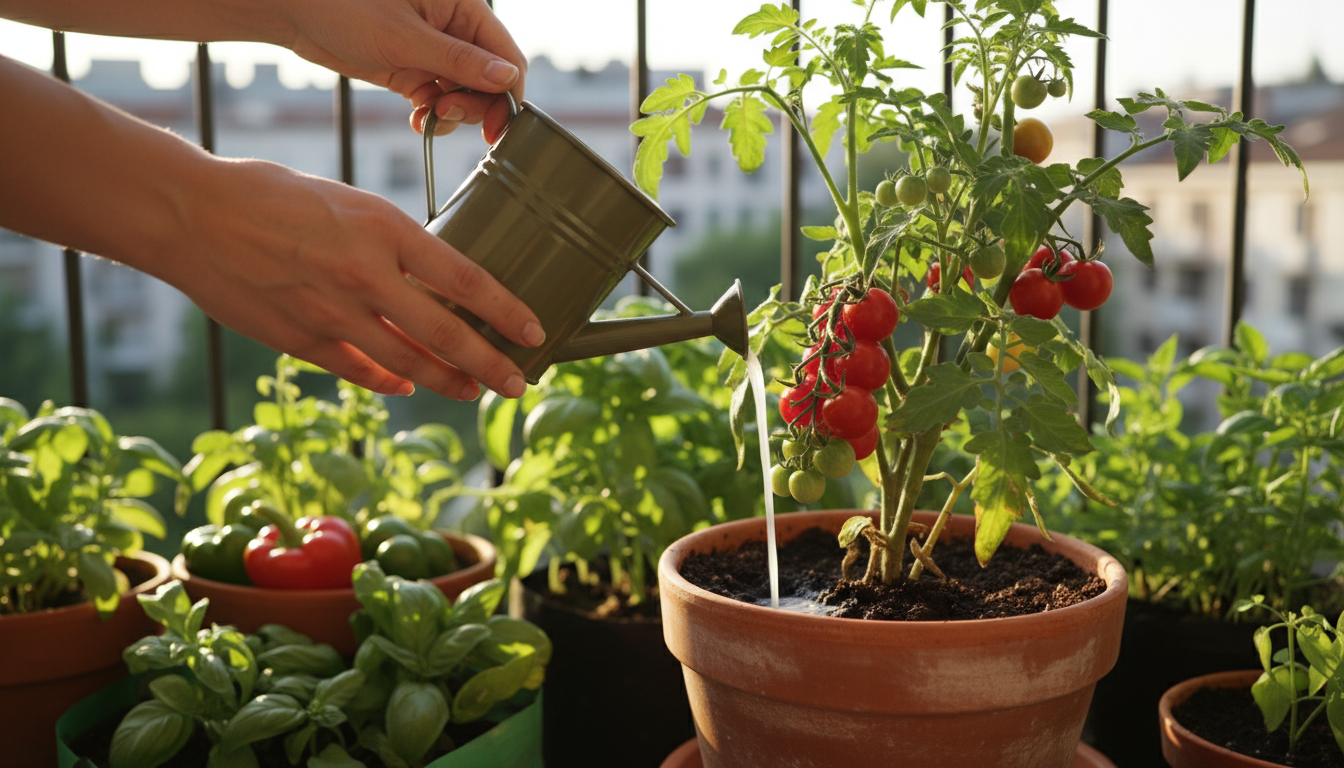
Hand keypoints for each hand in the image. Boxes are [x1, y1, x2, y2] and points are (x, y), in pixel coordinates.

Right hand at [161, 157, 543, 400]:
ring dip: (445, 382)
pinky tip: (404, 385)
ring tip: (471, 391)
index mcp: (384, 228)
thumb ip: (392, 246)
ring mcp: (332, 313)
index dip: (507, 312)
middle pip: (446, 334)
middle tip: (517, 384)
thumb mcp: (349, 204)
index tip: (535, 333)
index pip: (466, 279)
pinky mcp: (299, 340)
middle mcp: (365, 274)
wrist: (191, 213)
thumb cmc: (273, 196)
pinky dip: (387, 380)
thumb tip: (436, 285)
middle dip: (489, 365)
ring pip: (406, 364)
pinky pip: (358, 371)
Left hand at [278, 0, 525, 140]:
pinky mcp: (414, 69)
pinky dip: (435, 115)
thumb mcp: (403, 37)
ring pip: (466, 93)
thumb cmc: (342, 6)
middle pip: (490, 79)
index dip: (507, 94)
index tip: (495, 128)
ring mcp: (434, 50)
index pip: (506, 55)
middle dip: (476, 106)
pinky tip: (420, 120)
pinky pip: (440, 99)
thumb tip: (508, 79)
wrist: (293, 10)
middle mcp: (454, 27)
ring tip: (428, 118)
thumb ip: (457, 60)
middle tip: (448, 116)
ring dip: (454, 114)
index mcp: (463, 6)